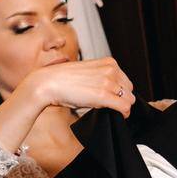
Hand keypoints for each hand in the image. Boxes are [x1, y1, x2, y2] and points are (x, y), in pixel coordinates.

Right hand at [19, 57, 135, 115]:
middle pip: (129, 90)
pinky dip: (123, 114)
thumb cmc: (63, 79)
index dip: (120, 91)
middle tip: (107, 104)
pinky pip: (125, 107)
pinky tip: (116, 115)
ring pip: (129, 99)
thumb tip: (113, 91)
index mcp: (108, 62)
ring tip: (107, 109)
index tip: (111, 98)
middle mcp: (111, 70)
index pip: (126, 80)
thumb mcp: (88, 72)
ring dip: (121, 107)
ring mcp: (108, 82)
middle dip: (121, 98)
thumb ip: (102, 77)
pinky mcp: (104, 95)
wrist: (48, 83)